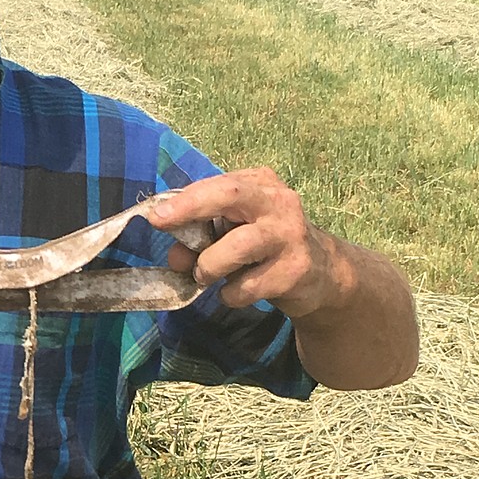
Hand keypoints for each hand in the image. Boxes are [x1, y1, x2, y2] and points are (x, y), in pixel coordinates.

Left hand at [145, 168, 340, 318]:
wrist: (322, 273)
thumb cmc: (265, 247)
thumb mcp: (231, 235)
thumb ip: (200, 239)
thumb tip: (175, 256)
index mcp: (259, 184)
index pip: (218, 184)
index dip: (184, 200)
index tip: (155, 216)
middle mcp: (278, 202)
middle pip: (230, 195)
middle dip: (191, 208)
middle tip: (161, 223)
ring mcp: (290, 235)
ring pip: (238, 246)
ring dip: (210, 266)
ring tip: (205, 275)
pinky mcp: (296, 270)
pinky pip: (247, 286)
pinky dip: (230, 294)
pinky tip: (236, 292)